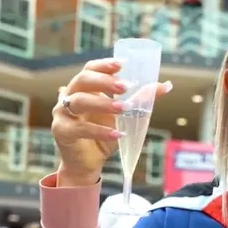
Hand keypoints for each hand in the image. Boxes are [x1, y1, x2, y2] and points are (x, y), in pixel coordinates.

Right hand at [51, 58, 171, 185]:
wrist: (88, 164)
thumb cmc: (104, 134)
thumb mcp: (125, 116)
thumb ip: (141, 100)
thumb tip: (166, 85)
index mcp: (85, 89)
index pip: (90, 69)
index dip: (104, 65)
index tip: (122, 64)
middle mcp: (70, 97)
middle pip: (82, 80)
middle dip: (104, 81)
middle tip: (125, 87)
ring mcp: (63, 113)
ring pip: (80, 101)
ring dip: (103, 104)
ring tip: (124, 108)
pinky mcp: (62, 131)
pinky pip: (80, 128)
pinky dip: (100, 130)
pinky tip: (118, 134)